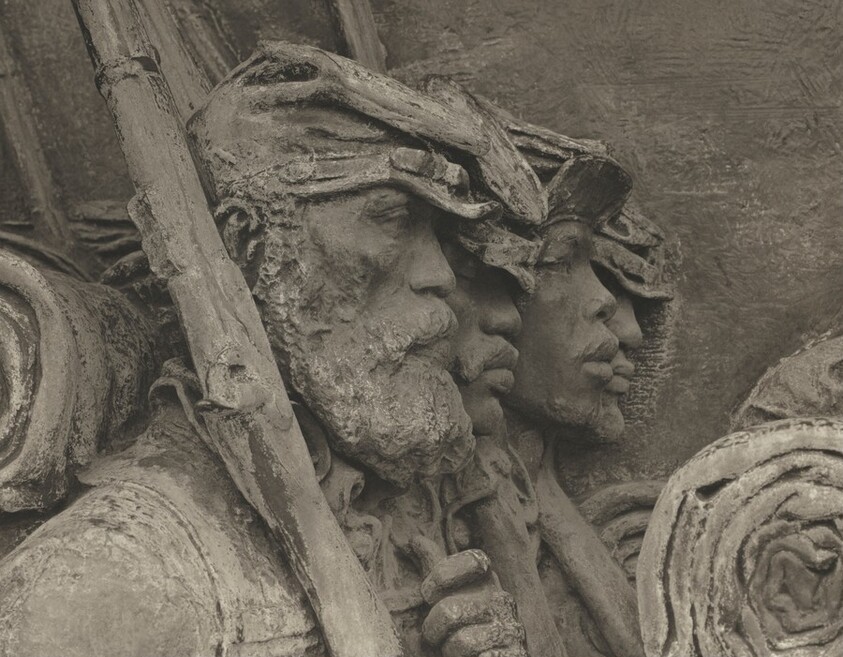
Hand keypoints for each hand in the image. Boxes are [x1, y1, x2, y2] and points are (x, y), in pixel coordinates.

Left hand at [410, 537, 527, 656]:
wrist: (481, 656)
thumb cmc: (459, 626)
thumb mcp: (445, 595)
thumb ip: (434, 568)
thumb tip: (415, 539)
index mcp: (487, 581)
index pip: (474, 559)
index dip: (443, 575)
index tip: (428, 593)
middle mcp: (503, 600)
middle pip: (451, 610)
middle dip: (434, 627)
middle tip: (439, 634)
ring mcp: (512, 629)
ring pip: (460, 641)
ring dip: (449, 650)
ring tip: (456, 649)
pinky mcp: (515, 654)